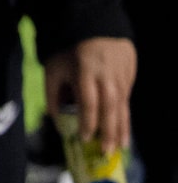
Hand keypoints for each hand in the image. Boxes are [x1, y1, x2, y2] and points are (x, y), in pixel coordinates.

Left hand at [50, 36, 136, 152]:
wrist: (99, 31)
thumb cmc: (71, 53)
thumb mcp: (54, 69)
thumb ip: (52, 94)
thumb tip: (55, 120)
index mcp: (84, 74)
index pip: (89, 102)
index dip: (88, 122)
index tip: (84, 138)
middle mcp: (106, 78)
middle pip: (109, 108)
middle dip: (108, 131)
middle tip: (105, 151)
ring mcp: (121, 79)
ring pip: (122, 108)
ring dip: (120, 129)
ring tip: (119, 149)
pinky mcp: (129, 80)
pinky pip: (127, 104)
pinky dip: (126, 121)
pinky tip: (124, 135)